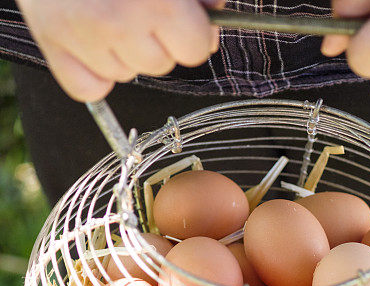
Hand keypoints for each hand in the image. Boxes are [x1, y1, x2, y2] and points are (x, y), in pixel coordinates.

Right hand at [17, 0, 224, 101]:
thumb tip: (214, 12)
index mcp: (154, 0)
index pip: (194, 48)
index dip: (191, 33)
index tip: (181, 17)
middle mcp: (117, 22)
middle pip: (161, 65)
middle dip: (156, 41)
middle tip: (135, 7)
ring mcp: (82, 37)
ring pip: (126, 75)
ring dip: (123, 53)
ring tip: (106, 13)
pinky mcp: (51, 47)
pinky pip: (90, 89)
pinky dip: (93, 72)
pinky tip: (89, 39)